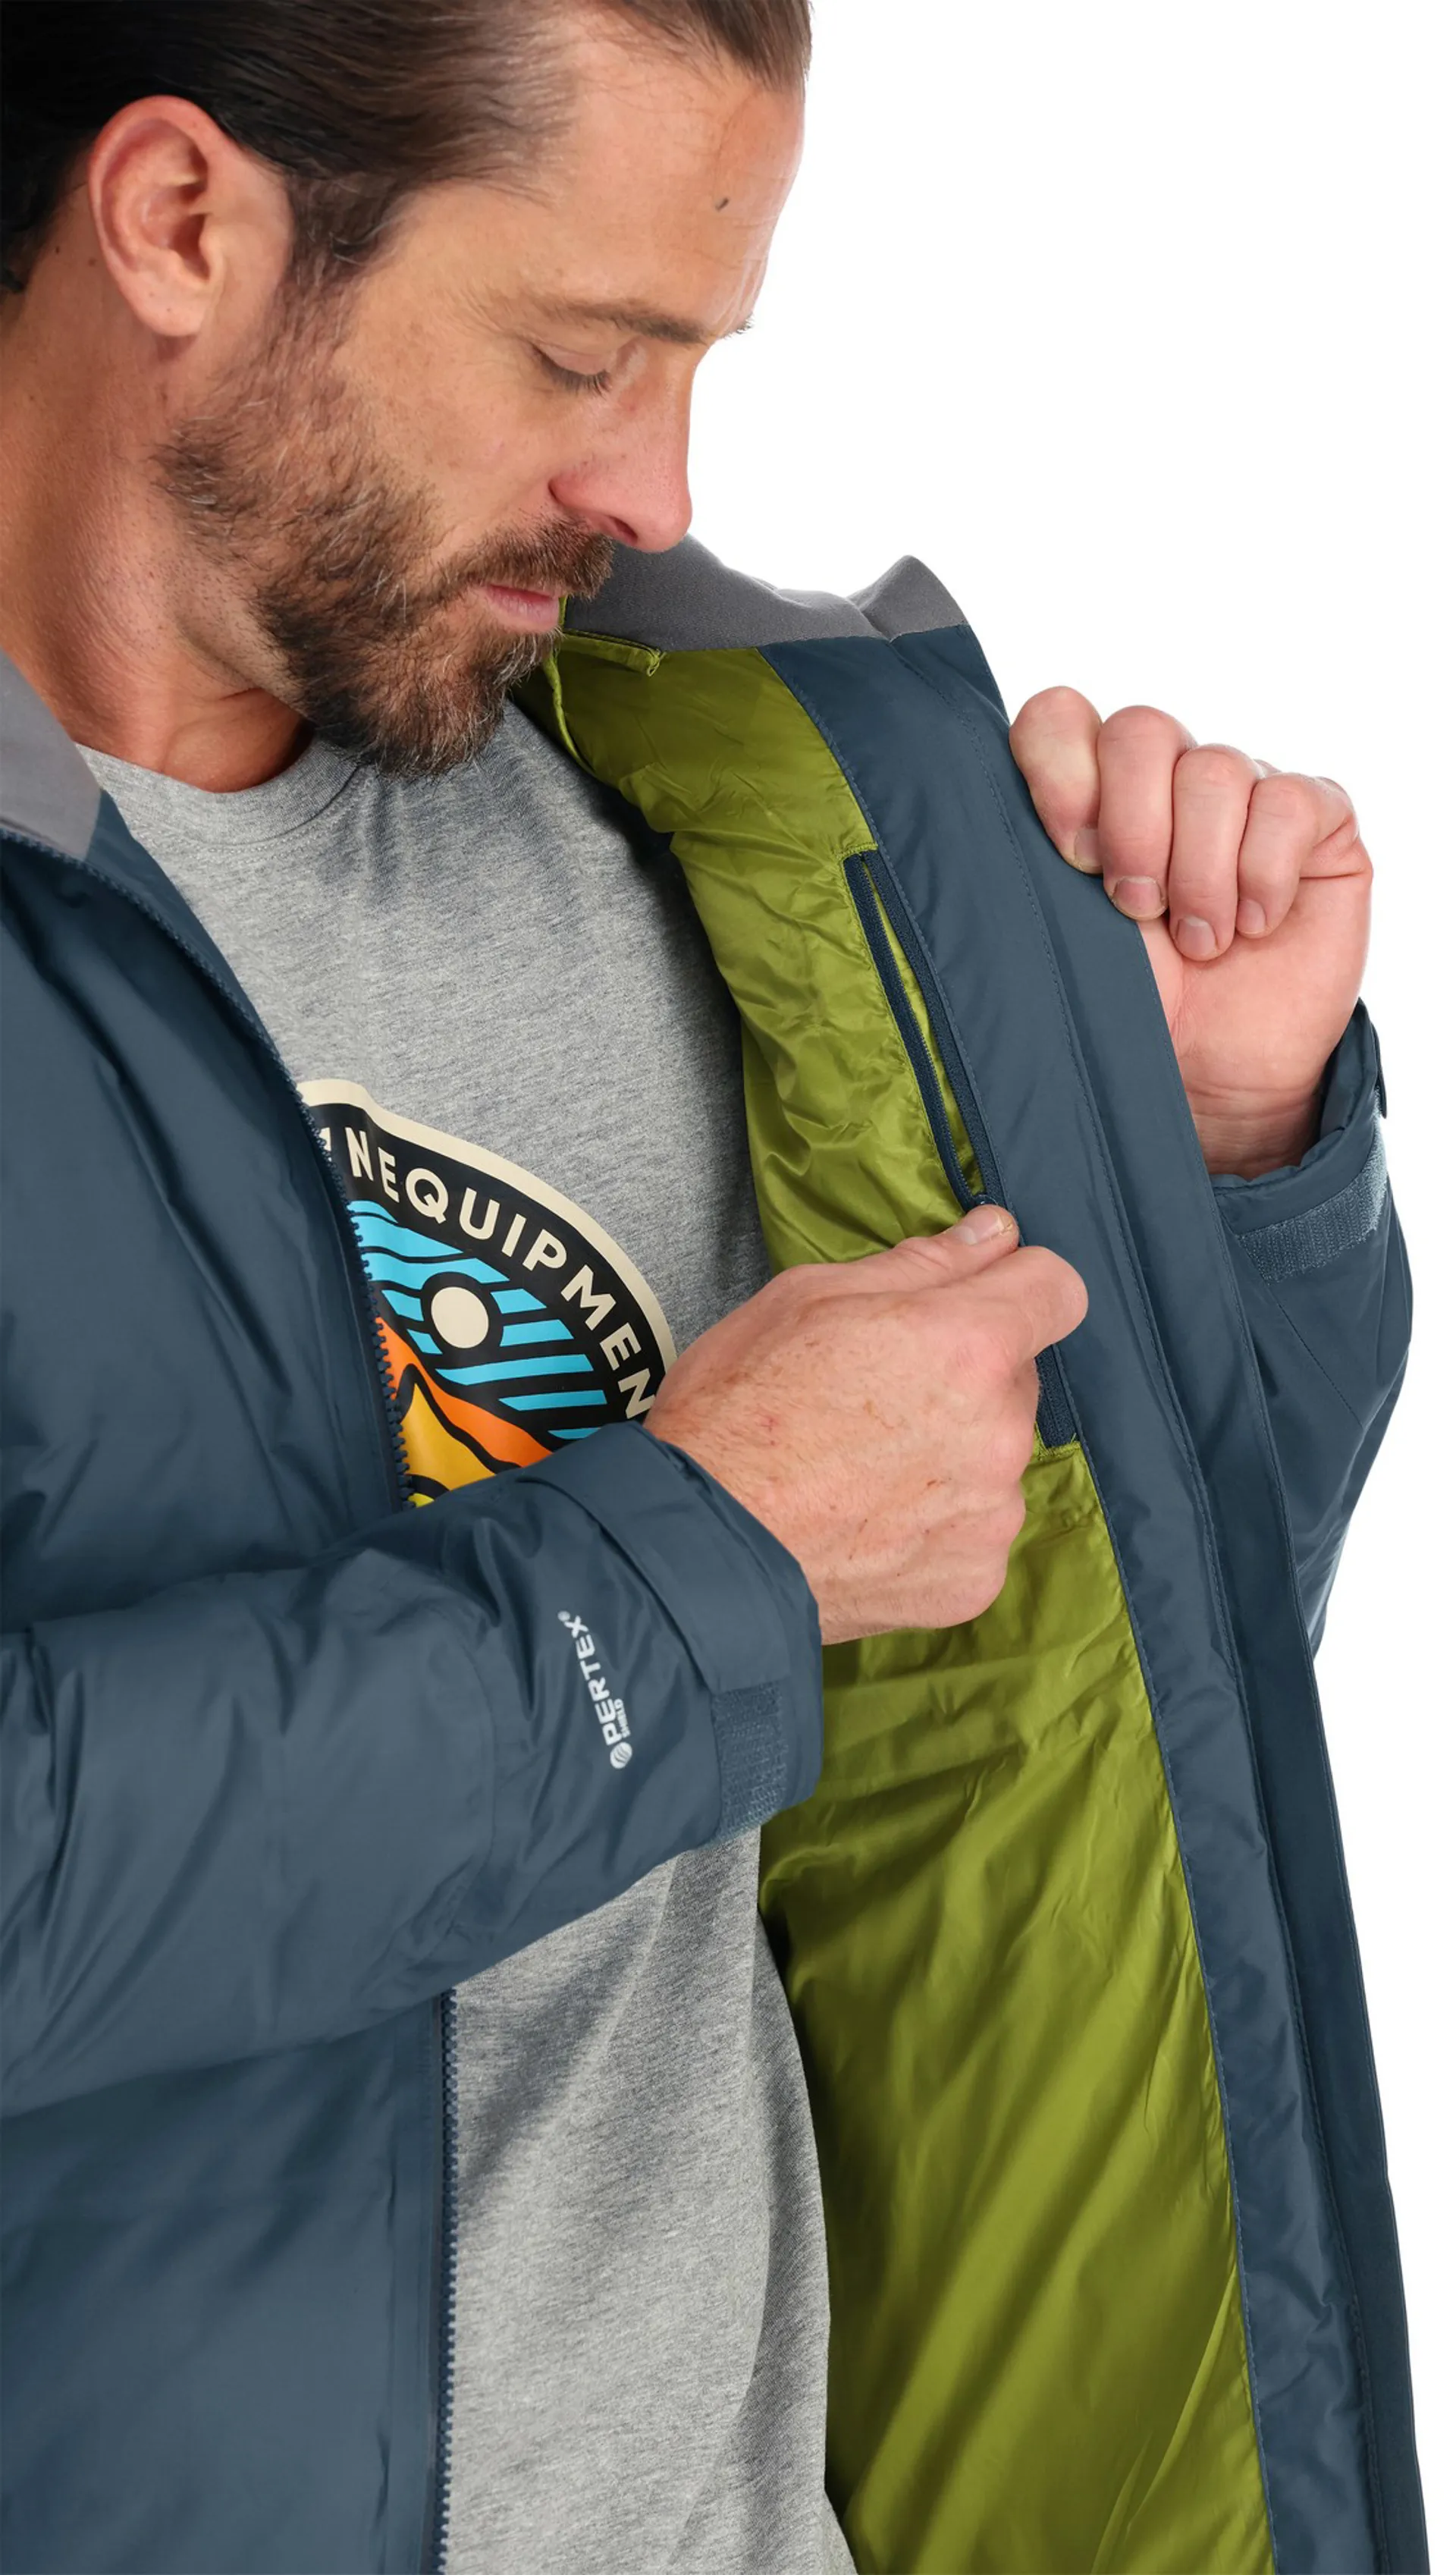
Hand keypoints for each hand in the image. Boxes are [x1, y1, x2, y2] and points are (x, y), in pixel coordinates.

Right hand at [648, 1207, 1087, 1643]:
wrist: (701, 1551)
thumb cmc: (736, 1413)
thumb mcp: (807, 1299)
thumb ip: (922, 1264)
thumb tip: (995, 1234)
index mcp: (968, 1345)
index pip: (1058, 1289)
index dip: (1016, 1286)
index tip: (973, 1301)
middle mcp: (999, 1431)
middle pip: (1016, 1378)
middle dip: (965, 1375)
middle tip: (873, 1397)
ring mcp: (991, 1514)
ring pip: (994, 1457)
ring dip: (950, 1454)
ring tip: (859, 1470)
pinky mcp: (974, 1579)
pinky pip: (974, 1530)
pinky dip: (934, 1524)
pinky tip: (867, 1522)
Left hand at [1008, 690, 1372, 1174]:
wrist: (1215, 1076)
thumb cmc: (1133, 1009)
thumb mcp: (1061, 945)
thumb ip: (1026, 873)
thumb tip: (968, 827)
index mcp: (1089, 791)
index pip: (1060, 717)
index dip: (1059, 769)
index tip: (1069, 856)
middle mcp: (1164, 776)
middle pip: (1141, 729)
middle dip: (1133, 828)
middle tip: (1136, 910)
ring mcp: (1242, 789)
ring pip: (1215, 768)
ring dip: (1201, 870)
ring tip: (1201, 943)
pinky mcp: (1314, 817)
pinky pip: (1289, 802)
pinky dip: (1265, 872)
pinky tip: (1255, 924)